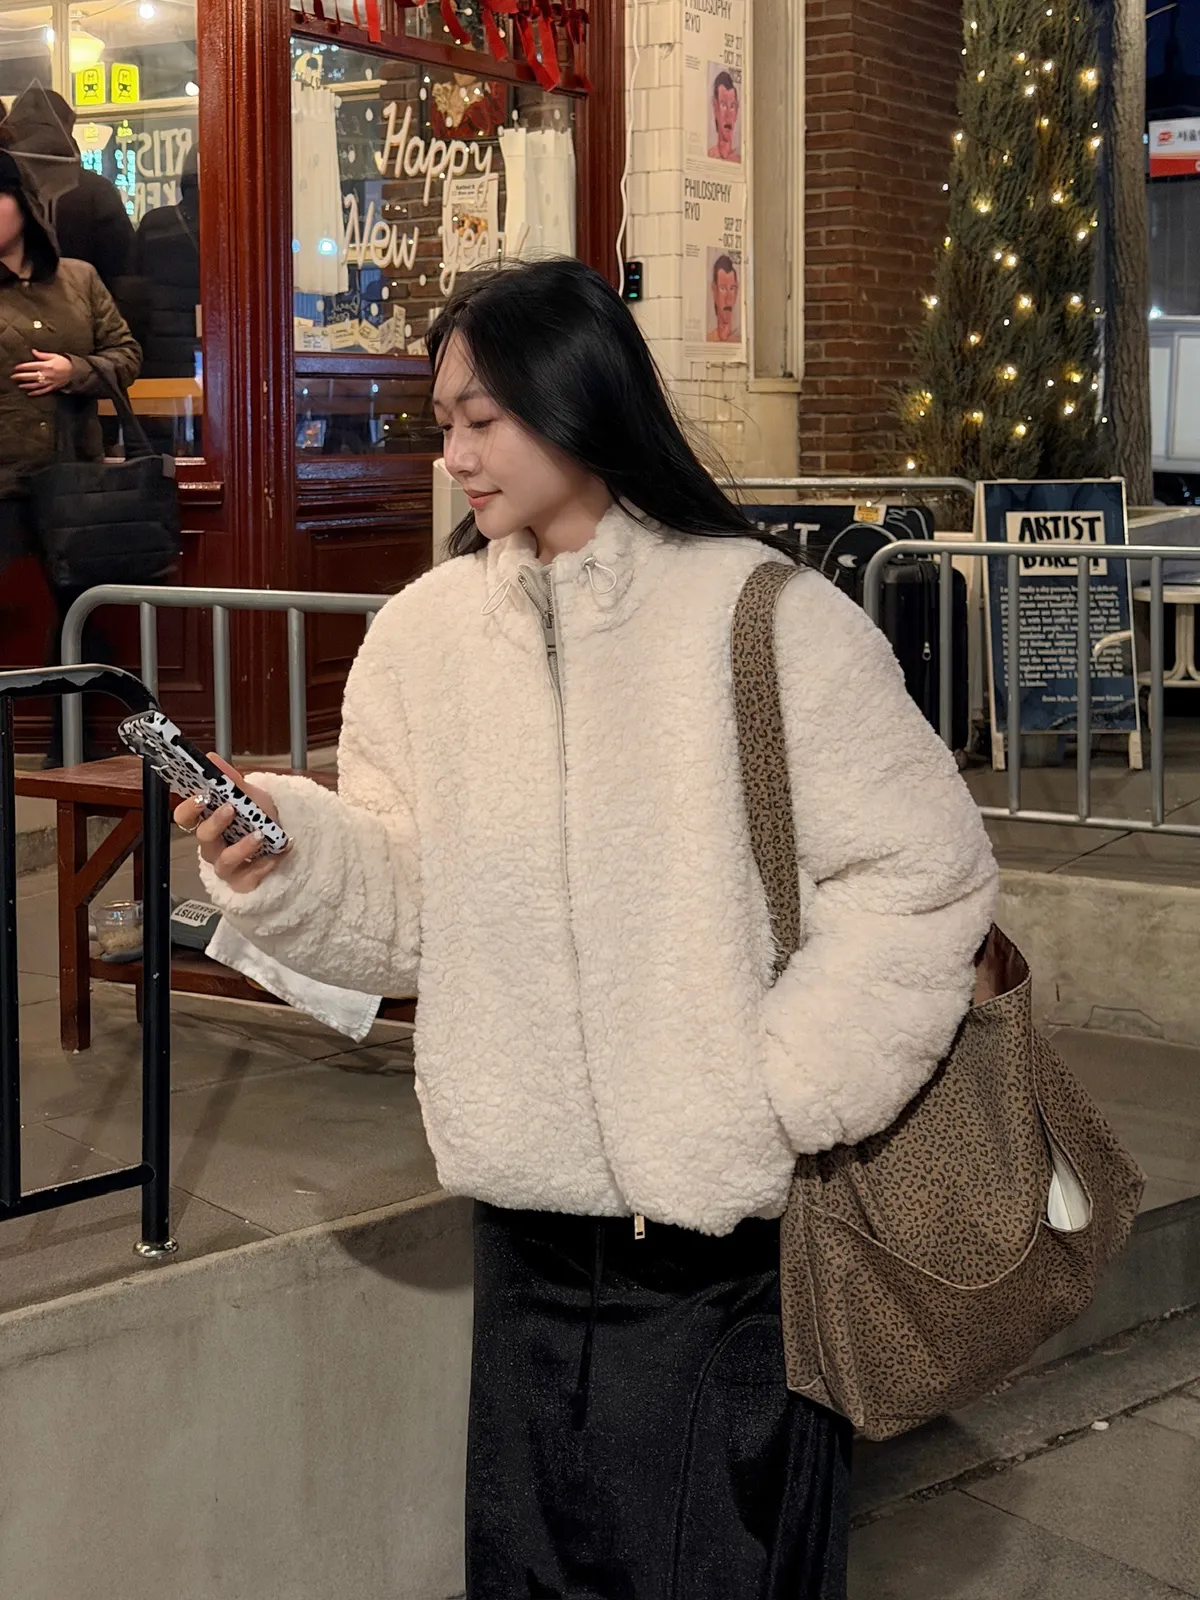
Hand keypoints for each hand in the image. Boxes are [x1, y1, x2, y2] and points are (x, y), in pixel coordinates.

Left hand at [12, 350, 72, 395]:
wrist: (75, 372)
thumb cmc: (65, 362)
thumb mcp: (54, 356)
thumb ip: (42, 355)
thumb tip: (33, 351)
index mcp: (47, 365)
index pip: (31, 366)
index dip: (23, 367)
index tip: (16, 368)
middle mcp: (47, 374)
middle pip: (31, 376)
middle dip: (21, 377)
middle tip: (13, 377)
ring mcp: (50, 382)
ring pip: (36, 385)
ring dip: (27, 385)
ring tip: (19, 385)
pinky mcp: (53, 387)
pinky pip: (43, 391)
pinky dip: (36, 393)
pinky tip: (30, 393)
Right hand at [173, 754, 286, 894]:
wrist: (281, 840)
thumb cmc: (258, 818)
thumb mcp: (248, 796)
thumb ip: (230, 780)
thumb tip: (211, 758)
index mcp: (207, 822)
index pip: (184, 817)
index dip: (189, 807)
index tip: (202, 796)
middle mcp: (212, 845)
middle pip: (203, 837)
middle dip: (217, 822)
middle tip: (232, 808)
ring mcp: (226, 866)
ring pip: (225, 860)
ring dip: (242, 847)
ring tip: (261, 835)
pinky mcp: (243, 881)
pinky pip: (248, 878)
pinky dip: (264, 865)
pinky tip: (278, 852)